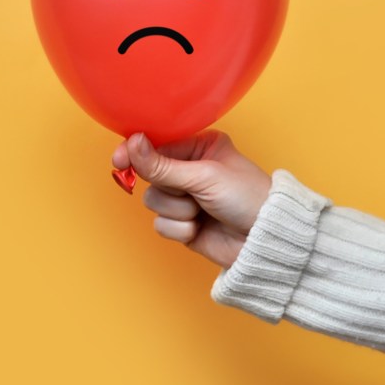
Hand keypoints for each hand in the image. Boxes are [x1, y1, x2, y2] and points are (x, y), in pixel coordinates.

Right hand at [112, 130, 270, 267]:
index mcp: (200, 147)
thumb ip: (162, 165)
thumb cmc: (247, 198)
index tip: (120, 159)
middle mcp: (190, 170)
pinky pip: (160, 225)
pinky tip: (199, 228)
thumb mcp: (203, 176)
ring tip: (201, 212)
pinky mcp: (183, 223)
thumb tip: (131, 143)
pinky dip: (179, 229)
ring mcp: (186, 197)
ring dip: (177, 210)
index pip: (158, 144)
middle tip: (187, 193)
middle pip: (150, 175)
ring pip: (152, 201)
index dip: (137, 151)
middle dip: (169, 188)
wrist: (265, 241)